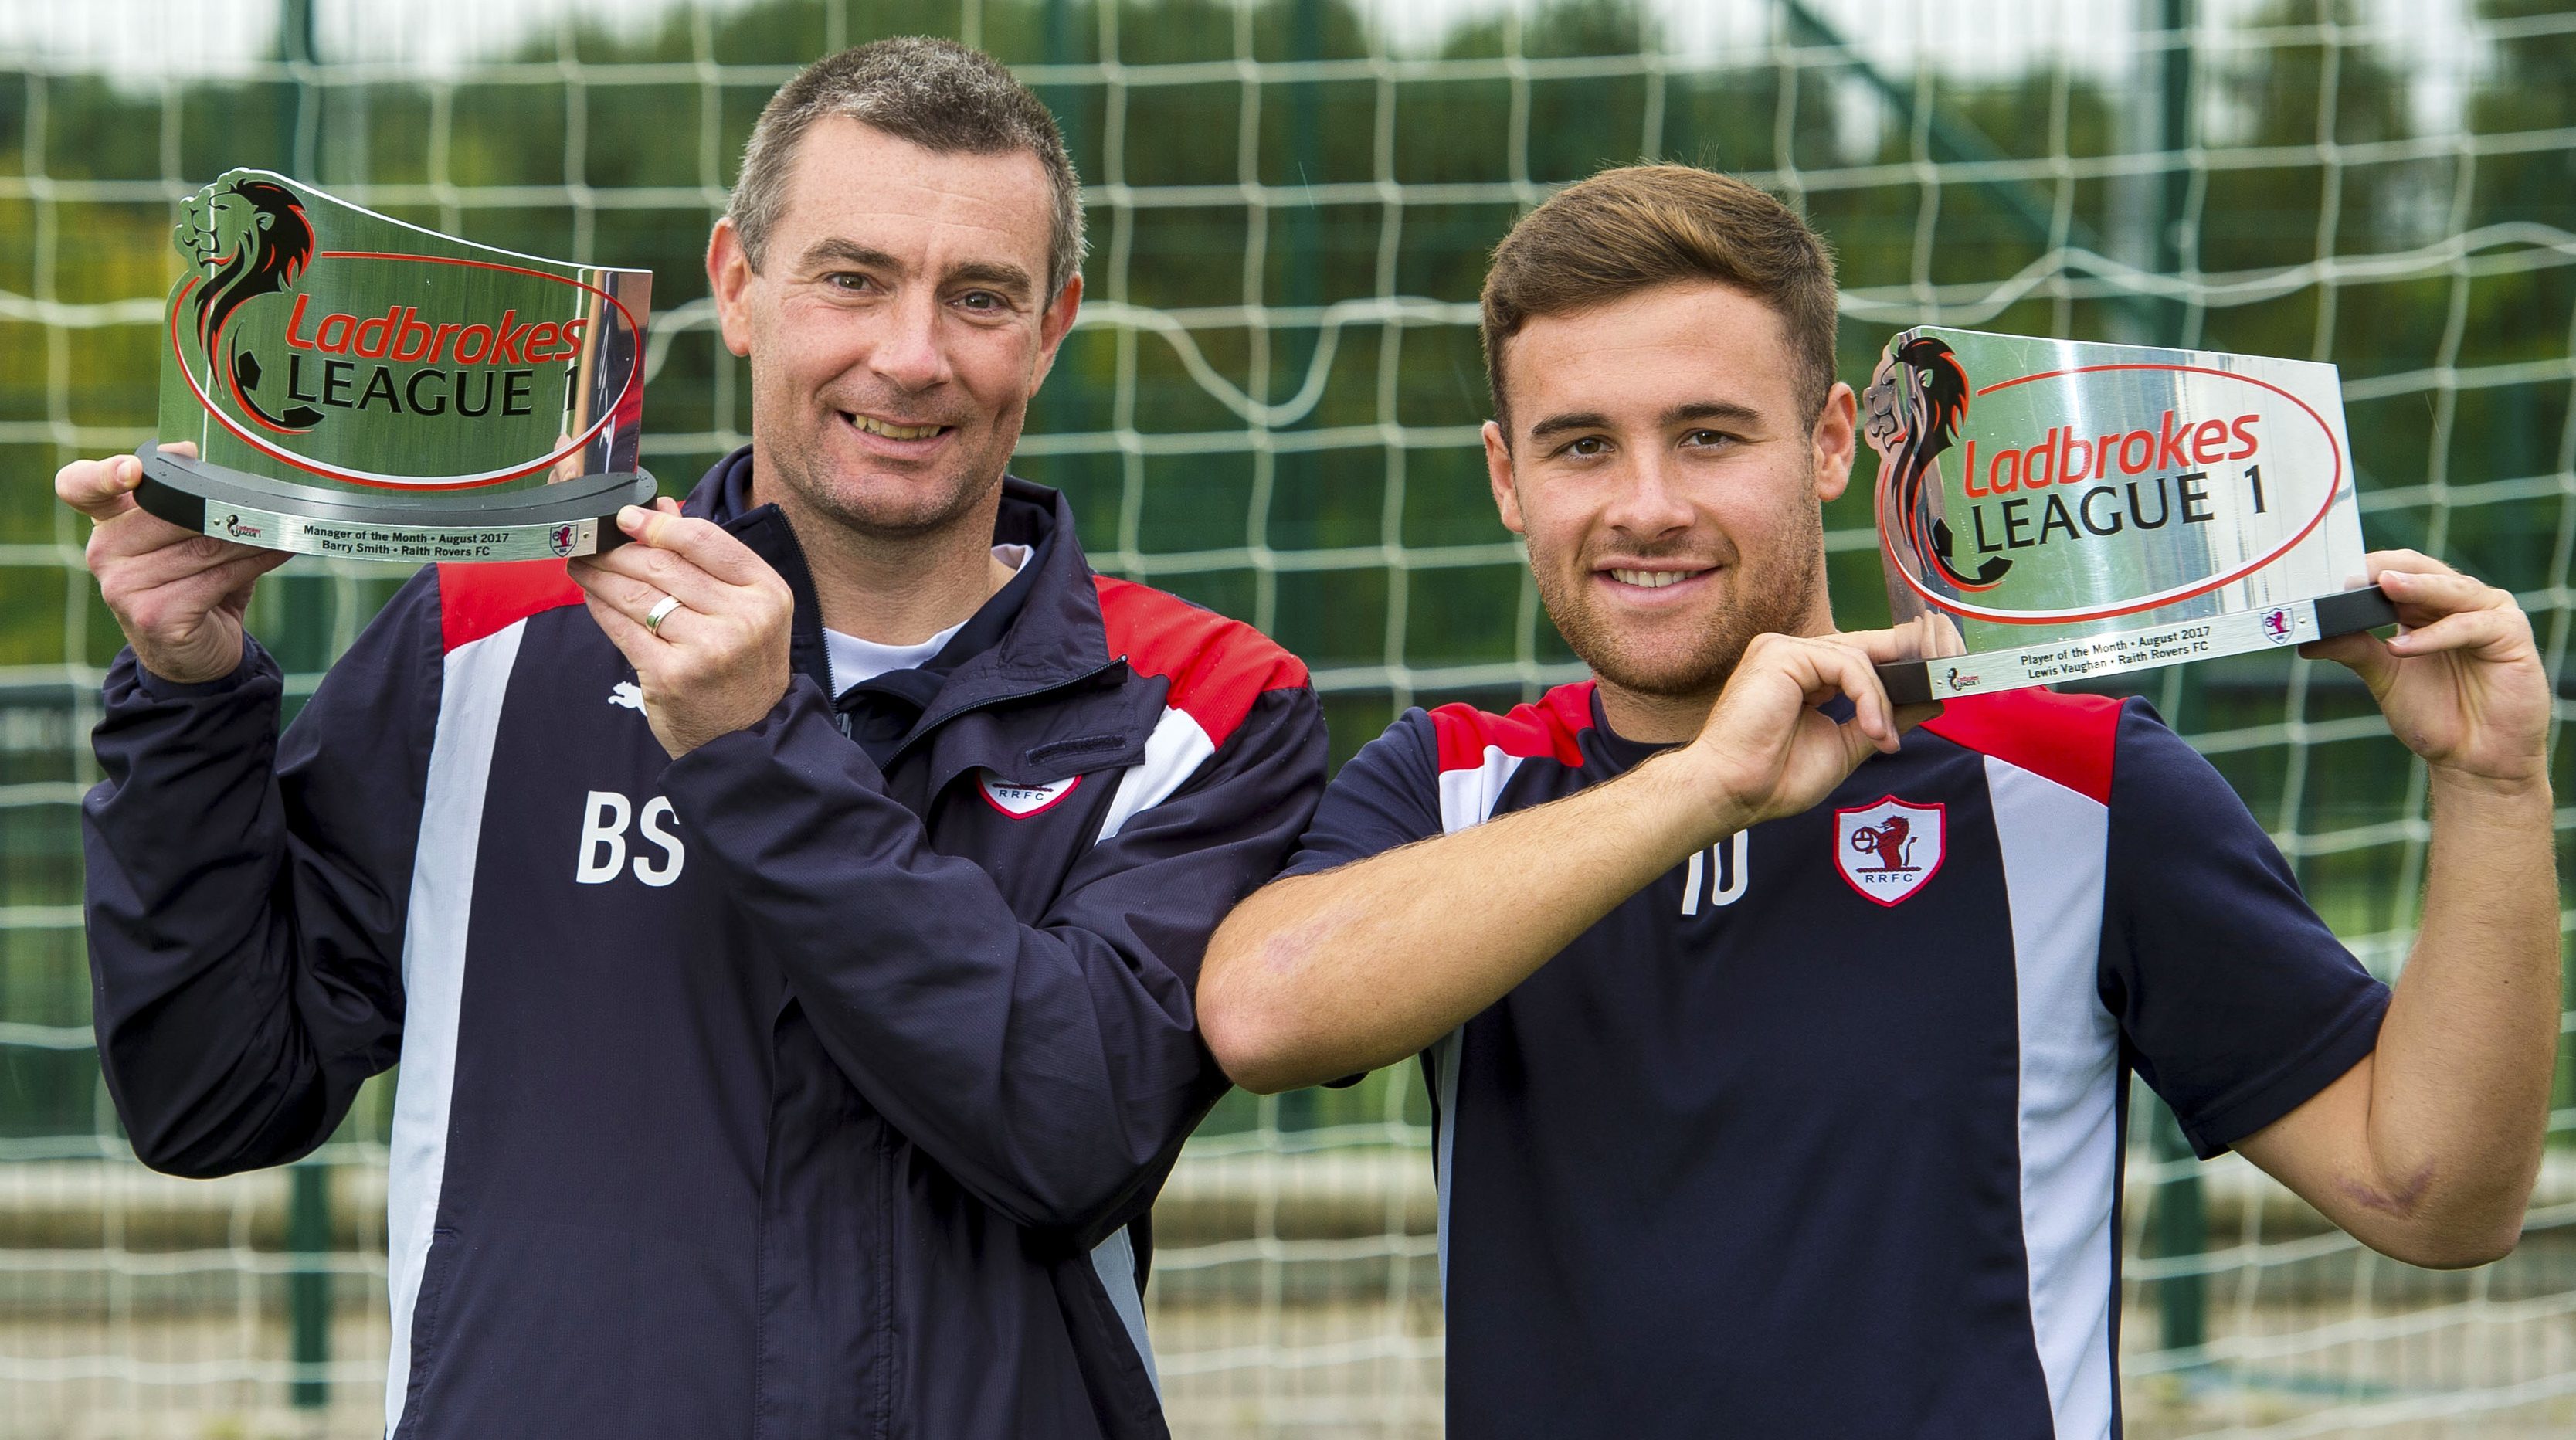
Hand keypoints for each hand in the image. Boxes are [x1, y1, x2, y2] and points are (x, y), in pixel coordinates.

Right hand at [56, 445, 290, 685]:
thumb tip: (196, 451)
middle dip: (225, 509)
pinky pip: (218, 578)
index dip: (103, 474)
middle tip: (268, 501)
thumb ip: (186, 499)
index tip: (133, 471)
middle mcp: (104, 552)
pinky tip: (279, 550)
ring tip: (284, 525)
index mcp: (107, 523)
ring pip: (202, 546)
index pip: (79, 487)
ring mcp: (123, 587)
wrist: (190, 657)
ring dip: (251, 536)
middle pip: (172, 514)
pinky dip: (255, 561)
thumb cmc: (193, 584)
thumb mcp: (185, 539)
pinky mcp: (154, 616)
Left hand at [570, 500, 794, 758]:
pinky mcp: (671, 675)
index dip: (657, 524)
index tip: (624, 517)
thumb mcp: (747, 609)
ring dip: (600, 575)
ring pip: (637, 594)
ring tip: (581, 564)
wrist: (748, 739)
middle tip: (590, 543)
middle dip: (618, 550)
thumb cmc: (744, 668)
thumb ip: (706, 558)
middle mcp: (742, 618)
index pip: (704, 540)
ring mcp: (707, 648)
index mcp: (767, 592)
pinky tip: (591, 596)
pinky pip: (623, 629)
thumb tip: (661, 507)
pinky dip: (601, 607)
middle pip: (664, 565)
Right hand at [1678, 620, 1945, 832]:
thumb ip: (1883, 720)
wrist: (1734, 793)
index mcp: (1805, 674)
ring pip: (1860, 658)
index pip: (1865, 656)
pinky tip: (1872, 729)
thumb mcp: (1847, 746)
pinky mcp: (1782, 654)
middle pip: (1868, 646)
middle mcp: (1794, 656)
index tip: (1943, 677)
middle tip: (1947, 680)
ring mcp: (1785, 651)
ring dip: (1883, 702)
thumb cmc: (1774, 779)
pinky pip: (1846, 664)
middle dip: (1913, 661)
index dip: (1905, 662)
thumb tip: (1930, 700)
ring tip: (1883, 740)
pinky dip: (1868, 697)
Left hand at [2301, 550, 2549, 794]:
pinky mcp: (2511, 632)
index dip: (2361, 571)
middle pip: (2419, 569)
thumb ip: (2353, 649)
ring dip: (2413, 588)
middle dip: (2383, 570)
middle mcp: (2455, 602)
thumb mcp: (2383, 676)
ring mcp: (2487, 613)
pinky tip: (2402, 647)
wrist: (2473, 757)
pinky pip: (2470, 625)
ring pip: (2447, 588)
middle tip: (2350, 574)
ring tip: (2382, 587)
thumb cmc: (2434, 714)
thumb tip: (2306, 640)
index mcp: (2423, 606)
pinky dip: (2435, 635)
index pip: (2392, 572)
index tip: (2325, 577)